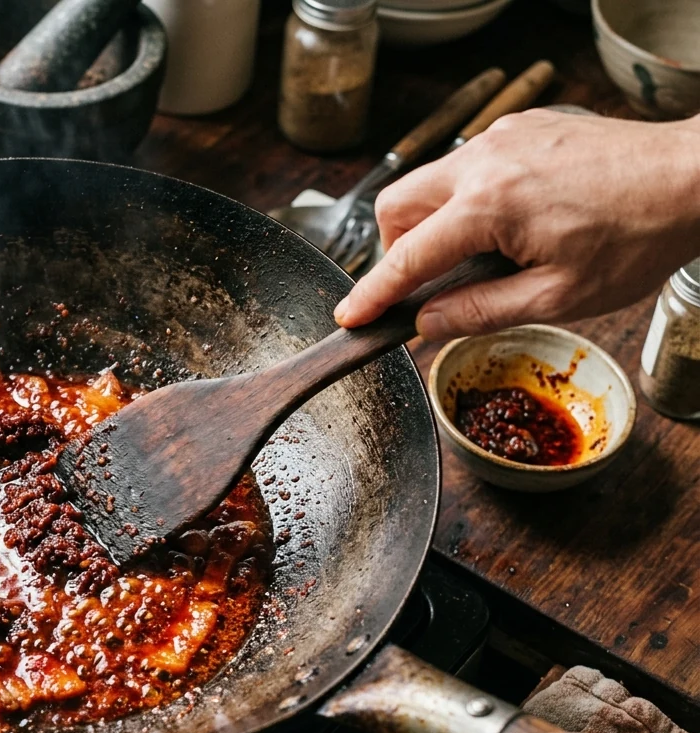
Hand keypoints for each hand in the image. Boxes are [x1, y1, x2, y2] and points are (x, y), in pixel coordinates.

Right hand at [333, 109, 699, 340]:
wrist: (693, 178)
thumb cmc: (636, 236)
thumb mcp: (557, 297)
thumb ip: (479, 312)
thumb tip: (426, 322)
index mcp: (489, 207)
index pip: (407, 257)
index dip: (373, 292)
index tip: (350, 315)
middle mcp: (484, 161)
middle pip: (396, 205)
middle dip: (398, 248)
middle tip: (431, 281)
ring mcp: (501, 138)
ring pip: (429, 181)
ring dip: (435, 222)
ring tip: (484, 253)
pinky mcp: (519, 128)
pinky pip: (468, 165)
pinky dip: (468, 198)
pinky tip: (511, 220)